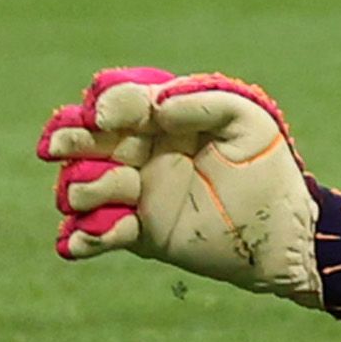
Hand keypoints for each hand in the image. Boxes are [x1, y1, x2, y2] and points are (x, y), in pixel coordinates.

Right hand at [37, 66, 324, 302]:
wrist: (283, 231)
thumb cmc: (266, 165)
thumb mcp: (246, 118)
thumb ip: (202, 101)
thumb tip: (155, 107)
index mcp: (160, 117)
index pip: (119, 101)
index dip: (105, 104)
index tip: (103, 115)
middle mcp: (139, 152)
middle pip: (86, 140)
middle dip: (69, 139)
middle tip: (57, 146)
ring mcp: (134, 194)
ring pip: (82, 186)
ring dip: (85, 188)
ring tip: (122, 191)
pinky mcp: (137, 235)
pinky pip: (95, 234)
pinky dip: (83, 237)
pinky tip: (83, 240)